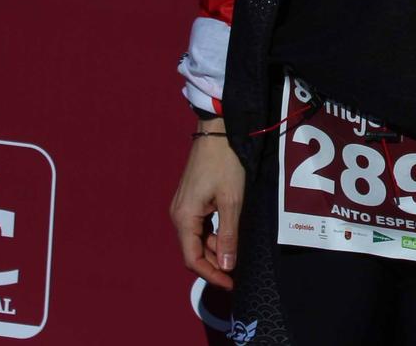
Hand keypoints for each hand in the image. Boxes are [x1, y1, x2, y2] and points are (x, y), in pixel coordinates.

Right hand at [170, 130, 246, 289]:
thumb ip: (229, 235)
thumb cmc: (225, 163)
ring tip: (236, 255)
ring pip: (197, 239)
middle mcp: (178, 215)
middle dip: (214, 264)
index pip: (192, 258)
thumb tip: (227, 266)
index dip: (211, 275)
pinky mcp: (191, 200)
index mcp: (185, 217)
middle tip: (237, 273)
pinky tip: (229, 237)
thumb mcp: (232, 201)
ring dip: (215, 250)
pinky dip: (213, 235)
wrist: (217, 131)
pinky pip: (200, 226)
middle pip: (193, 251)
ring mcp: (183, 207)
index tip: (230, 284)